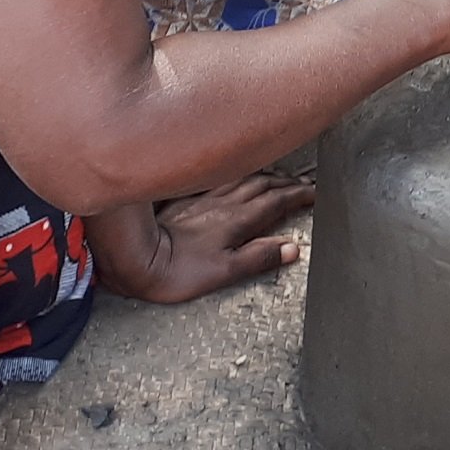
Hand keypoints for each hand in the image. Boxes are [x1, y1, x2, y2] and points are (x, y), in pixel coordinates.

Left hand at [86, 174, 313, 302]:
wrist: (133, 258)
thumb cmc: (175, 272)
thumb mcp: (223, 273)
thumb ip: (258, 259)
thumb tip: (291, 248)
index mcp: (236, 222)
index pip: (277, 202)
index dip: (298, 196)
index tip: (316, 192)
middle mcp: (223, 205)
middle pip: (263, 185)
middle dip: (287, 182)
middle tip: (304, 182)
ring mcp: (203, 200)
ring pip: (242, 179)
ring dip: (265, 176)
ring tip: (278, 176)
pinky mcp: (186, 201)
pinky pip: (219, 180)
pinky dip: (237, 176)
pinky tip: (235, 175)